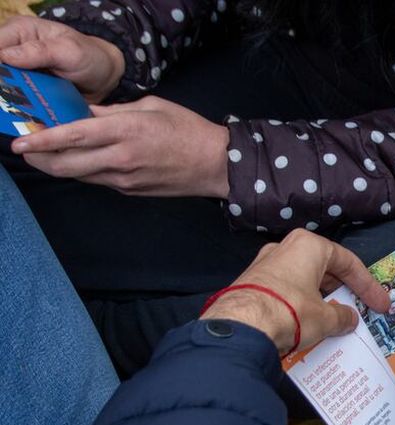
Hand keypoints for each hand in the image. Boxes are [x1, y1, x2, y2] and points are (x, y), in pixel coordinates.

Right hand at [0, 15, 124, 102]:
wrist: (104, 77)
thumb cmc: (90, 56)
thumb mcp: (70, 51)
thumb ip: (40, 51)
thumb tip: (7, 56)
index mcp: (19, 31)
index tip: (5, 81)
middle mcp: (13, 50)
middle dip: (4, 86)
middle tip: (15, 98)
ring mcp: (19, 72)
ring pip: (4, 87)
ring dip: (10, 99)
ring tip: (18, 110)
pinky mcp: (26, 90)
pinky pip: (16, 99)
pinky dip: (19, 109)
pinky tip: (24, 117)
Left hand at [11, 96, 230, 197]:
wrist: (216, 164)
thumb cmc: (188, 130)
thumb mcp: (151, 106)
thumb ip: (114, 111)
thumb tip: (86, 113)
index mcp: (126, 131)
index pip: (73, 137)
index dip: (42, 141)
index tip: (21, 142)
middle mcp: (121, 158)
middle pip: (66, 165)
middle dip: (39, 159)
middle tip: (26, 150)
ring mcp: (124, 178)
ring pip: (78, 175)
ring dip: (59, 165)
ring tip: (48, 154)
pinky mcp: (130, 190)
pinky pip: (98, 180)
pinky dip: (84, 169)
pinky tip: (83, 160)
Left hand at [201, 230, 390, 354]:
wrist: (240, 329)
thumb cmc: (290, 313)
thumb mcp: (326, 318)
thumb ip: (342, 316)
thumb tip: (349, 319)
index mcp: (308, 246)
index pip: (348, 263)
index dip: (368, 286)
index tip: (381, 304)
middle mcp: (285, 249)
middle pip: (324, 269)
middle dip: (343, 291)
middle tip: (359, 309)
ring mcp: (265, 266)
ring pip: (304, 282)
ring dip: (321, 300)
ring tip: (335, 321)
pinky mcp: (252, 284)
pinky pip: (286, 294)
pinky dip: (301, 306)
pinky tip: (309, 325)